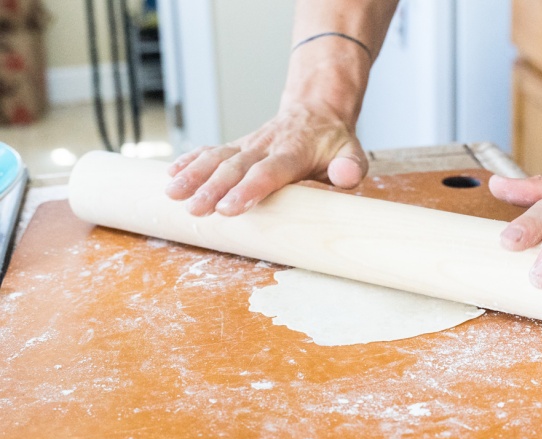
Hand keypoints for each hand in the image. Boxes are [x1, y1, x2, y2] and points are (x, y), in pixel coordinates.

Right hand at [165, 101, 367, 215]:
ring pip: (217, 158)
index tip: (230, 208)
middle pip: (235, 168)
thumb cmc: (334, 142)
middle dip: (213, 188)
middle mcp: (266, 146)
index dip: (249, 189)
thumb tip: (345, 176)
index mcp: (294, 152)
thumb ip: (351, 166)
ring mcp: (248, 145)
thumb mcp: (352, 152)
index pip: (269, 172)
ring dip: (194, 175)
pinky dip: (190, 161)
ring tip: (172, 194)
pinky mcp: (237, 147)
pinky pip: (211, 151)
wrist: (317, 110)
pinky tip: (171, 174)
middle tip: (195, 208)